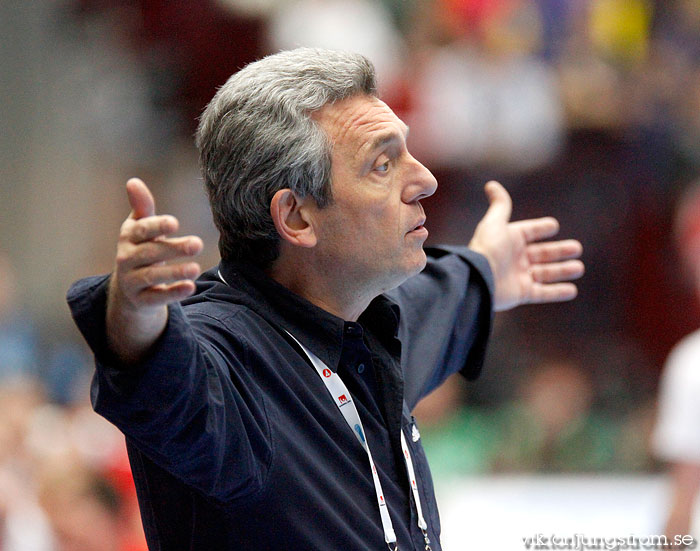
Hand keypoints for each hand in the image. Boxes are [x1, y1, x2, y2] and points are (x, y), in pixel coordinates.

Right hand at [106, 178, 203, 362]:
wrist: (129, 288)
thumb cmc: (141, 248)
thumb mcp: (140, 228)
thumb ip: (142, 207)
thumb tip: (133, 181)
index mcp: (128, 237)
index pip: (141, 230)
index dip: (157, 226)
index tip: (175, 223)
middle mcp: (126, 259)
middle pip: (151, 253)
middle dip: (174, 248)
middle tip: (198, 244)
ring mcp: (132, 281)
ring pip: (153, 276)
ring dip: (174, 272)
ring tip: (196, 269)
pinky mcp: (141, 300)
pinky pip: (157, 298)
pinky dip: (173, 293)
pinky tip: (190, 287)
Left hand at [468, 181, 583, 311]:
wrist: (479, 278)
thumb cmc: (487, 248)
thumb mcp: (495, 223)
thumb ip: (500, 205)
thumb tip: (491, 184)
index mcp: (509, 240)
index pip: (528, 232)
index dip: (540, 228)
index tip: (553, 226)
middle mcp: (514, 258)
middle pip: (541, 253)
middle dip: (559, 251)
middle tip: (577, 248)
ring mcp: (518, 277)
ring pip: (545, 273)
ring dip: (562, 271)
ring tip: (578, 268)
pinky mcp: (521, 293)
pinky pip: (542, 293)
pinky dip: (557, 292)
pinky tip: (572, 290)